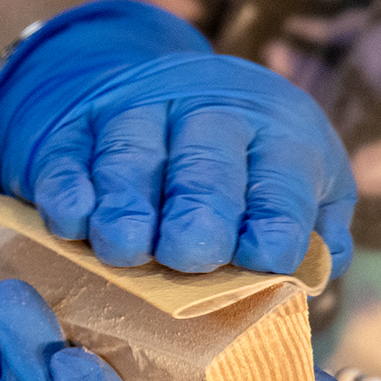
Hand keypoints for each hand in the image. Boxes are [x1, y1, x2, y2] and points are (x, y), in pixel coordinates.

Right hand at [0, 0, 355, 275]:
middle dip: (197, 210)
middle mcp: (208, 109)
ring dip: (125, 203)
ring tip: (124, 250)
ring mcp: (137, 111)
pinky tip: (71, 224)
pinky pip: (68, 155)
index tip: (261, 259)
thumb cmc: (247, 172)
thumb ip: (313, 236)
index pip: (282, 178)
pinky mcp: (78, 126)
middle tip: (187, 255)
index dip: (274, 220)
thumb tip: (306, 280)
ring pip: (130, 154)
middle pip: (204, 160)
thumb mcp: (302, 187)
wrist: (163, 100)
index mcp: (277, 131)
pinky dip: (67, 190)